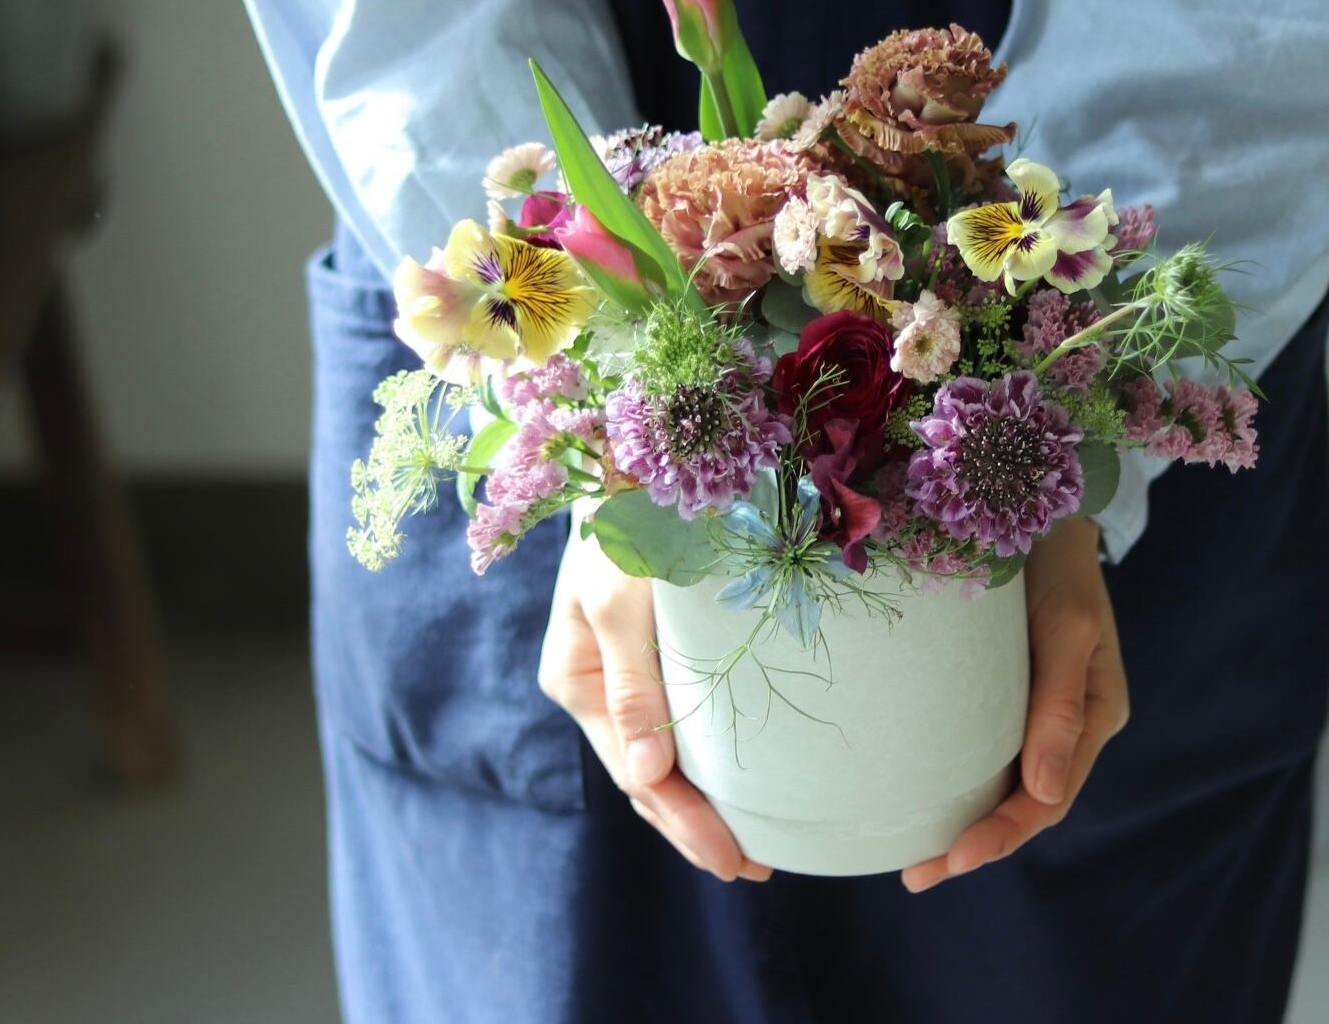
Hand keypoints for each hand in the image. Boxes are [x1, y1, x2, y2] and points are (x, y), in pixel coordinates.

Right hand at [540, 524, 771, 882]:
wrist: (629, 460)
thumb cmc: (625, 520)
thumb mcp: (621, 599)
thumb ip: (634, 686)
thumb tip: (651, 775)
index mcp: (576, 679)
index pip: (636, 773)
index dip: (684, 821)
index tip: (734, 859)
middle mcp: (595, 686)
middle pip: (646, 778)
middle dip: (694, 827)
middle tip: (752, 869)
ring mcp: (619, 674)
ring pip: (659, 758)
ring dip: (699, 803)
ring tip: (749, 847)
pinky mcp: (649, 655)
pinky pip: (675, 725)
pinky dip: (701, 762)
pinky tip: (734, 781)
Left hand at [901, 516, 1128, 891]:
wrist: (1042, 512)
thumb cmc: (1058, 566)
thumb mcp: (1067, 628)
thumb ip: (1058, 706)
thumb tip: (1045, 795)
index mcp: (1094, 715)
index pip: (1048, 800)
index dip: (1002, 836)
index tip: (952, 860)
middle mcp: (1069, 723)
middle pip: (1026, 805)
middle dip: (976, 846)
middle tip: (917, 875)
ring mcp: (1040, 710)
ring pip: (1007, 786)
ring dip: (966, 824)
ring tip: (914, 857)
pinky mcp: (1010, 691)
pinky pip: (990, 752)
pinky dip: (962, 783)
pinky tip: (924, 795)